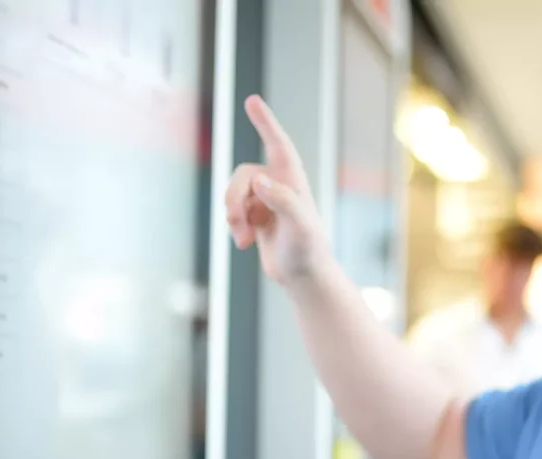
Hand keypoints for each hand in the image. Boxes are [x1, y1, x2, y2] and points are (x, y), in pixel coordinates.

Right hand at [225, 95, 327, 285]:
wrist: (304, 276)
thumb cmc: (308, 250)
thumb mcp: (300, 227)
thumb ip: (283, 201)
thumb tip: (259, 181)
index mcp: (293, 180)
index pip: (278, 144)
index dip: (265, 122)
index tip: (252, 100)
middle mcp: (278, 185)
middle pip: (243, 175)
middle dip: (233, 198)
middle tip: (235, 223)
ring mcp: (266, 200)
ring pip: (234, 193)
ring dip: (233, 216)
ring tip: (243, 240)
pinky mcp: (257, 215)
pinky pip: (233, 211)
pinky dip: (235, 227)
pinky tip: (245, 243)